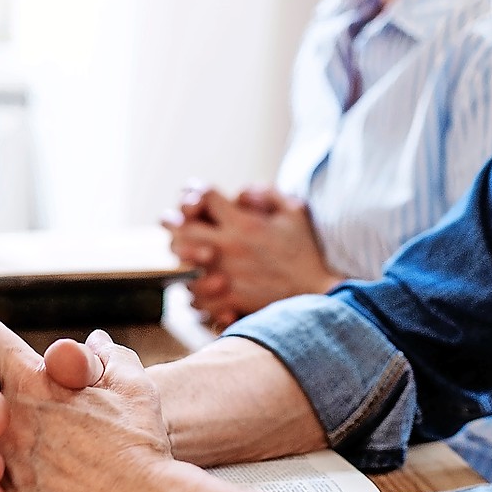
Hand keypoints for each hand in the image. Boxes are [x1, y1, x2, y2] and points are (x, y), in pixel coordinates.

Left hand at [163, 184, 342, 327]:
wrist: (317, 294)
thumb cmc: (306, 252)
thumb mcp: (295, 213)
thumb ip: (267, 193)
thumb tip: (240, 192)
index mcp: (244, 223)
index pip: (205, 196)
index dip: (197, 192)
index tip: (199, 197)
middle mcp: (229, 246)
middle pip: (183, 228)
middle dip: (175, 223)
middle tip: (175, 224)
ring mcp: (226, 274)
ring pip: (183, 264)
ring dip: (181, 258)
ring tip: (185, 256)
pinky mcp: (228, 299)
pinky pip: (196, 297)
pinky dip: (193, 292)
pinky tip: (199, 286)